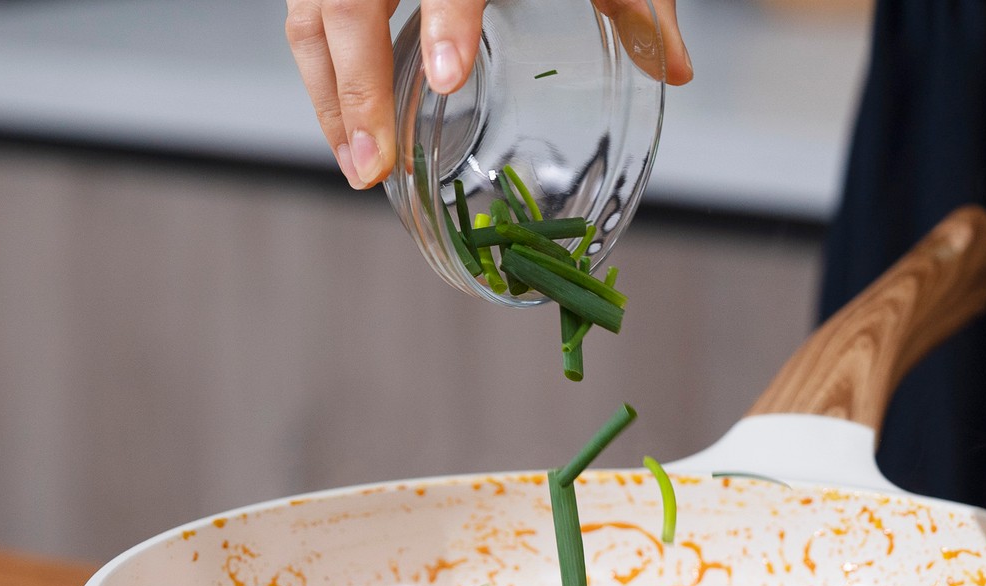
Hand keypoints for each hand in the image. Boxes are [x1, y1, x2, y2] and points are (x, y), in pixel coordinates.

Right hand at [286, 0, 692, 190]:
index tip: (452, 78)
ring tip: (356, 165)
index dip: (449, 21)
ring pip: (313, 9)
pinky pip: (308, 8)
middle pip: (348, 0)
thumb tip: (677, 68)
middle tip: (372, 168)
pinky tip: (344, 125)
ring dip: (328, 94)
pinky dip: (322, 71)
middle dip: (356, 88)